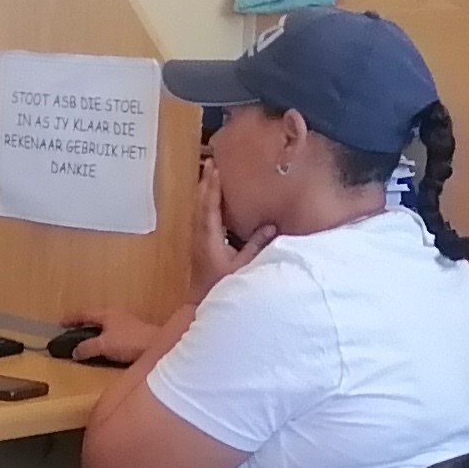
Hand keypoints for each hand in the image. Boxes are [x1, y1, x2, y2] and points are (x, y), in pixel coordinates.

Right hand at [65, 312, 162, 365]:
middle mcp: (116, 314)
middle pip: (95, 315)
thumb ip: (88, 347)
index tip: (60, 322)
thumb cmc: (129, 341)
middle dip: (83, 321)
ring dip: (95, 328)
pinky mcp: (134, 332)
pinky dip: (104, 335)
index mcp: (106, 314)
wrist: (156, 345)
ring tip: (87, 337)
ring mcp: (126, 322)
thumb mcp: (104, 345)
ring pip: (105, 323)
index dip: (71, 318)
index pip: (84, 313)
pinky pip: (113, 331)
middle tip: (72, 329)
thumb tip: (75, 352)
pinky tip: (105, 344)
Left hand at [193, 166, 272, 285]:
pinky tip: (211, 198)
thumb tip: (270, 226)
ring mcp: (198, 240)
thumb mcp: (244, 268)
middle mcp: (200, 236)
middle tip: (212, 161)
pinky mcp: (200, 245)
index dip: (213, 187)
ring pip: (199, 209)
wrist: (201, 306)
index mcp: (209, 239)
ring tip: (210, 172)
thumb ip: (256, 246)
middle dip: (206, 182)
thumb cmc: (223, 288)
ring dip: (205, 190)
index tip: (216, 168)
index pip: (210, 207)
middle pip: (201, 204)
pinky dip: (206, 203)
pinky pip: (201, 217)